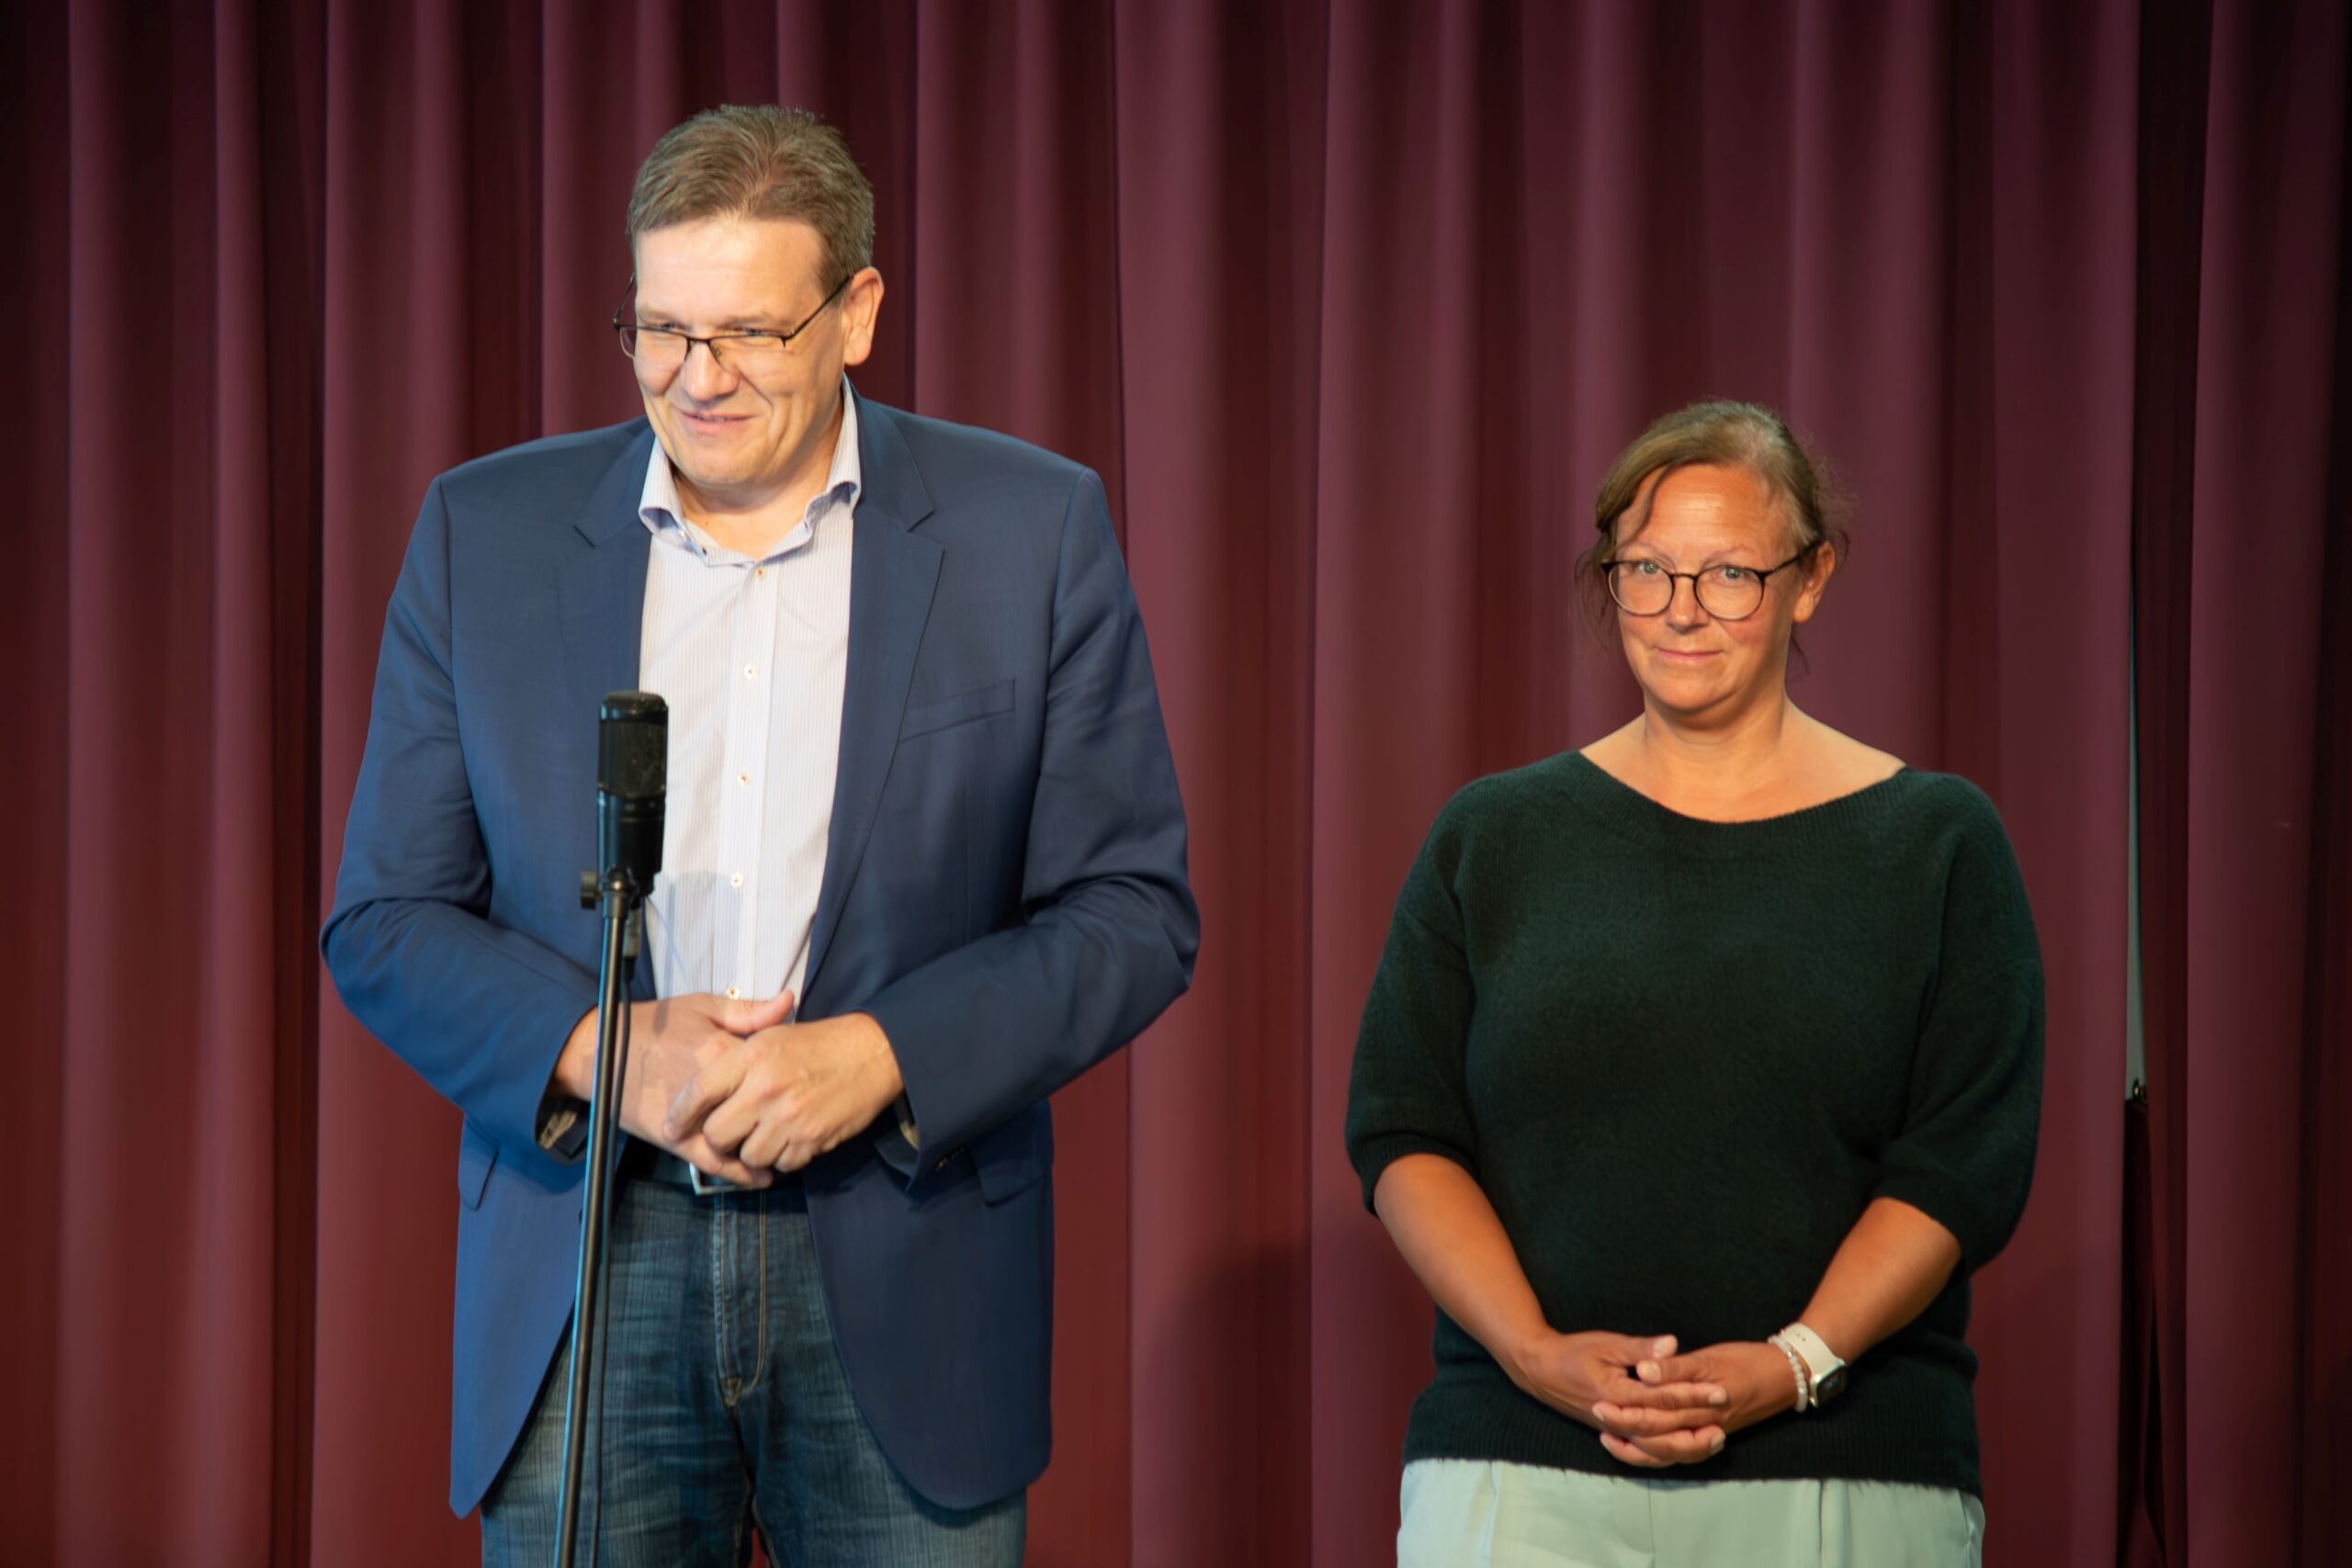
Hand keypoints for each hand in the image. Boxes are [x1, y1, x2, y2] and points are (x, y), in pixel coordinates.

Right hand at [553, 990, 793, 1187]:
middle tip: (811, 1122)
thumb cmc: (656, 1024)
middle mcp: (712, 1091)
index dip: (796, 1078)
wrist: (603, 1051)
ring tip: (792, 1153)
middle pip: (763, 1112)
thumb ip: (749, 1012)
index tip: (817, 1083)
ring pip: (742, 1143)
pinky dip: (740, 1173)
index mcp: (722, 1052)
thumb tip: (788, 1002)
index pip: (774, 1071)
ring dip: (768, 1151)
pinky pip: (713, 1162)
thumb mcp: (703, 1007)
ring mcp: (693, 1119)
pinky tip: (761, 1176)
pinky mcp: (674, 1139)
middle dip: (787, 1119)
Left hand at [663, 1011, 903, 1173]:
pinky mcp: (810, 1140)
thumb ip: (733, 1057)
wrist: (872, 1053)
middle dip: (720, 1137)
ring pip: (748, 1155)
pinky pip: (781, 1165)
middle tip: (731, 1129)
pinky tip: (791, 1136)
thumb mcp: (772, 1033)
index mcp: (752, 1056)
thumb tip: (699, 1084)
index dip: (680, 1114)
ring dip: (754, 1149)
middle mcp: (765, 1089)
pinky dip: (783, 1156)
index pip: (699, 1091)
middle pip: (717, 1134)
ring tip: (767, 1131)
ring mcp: (788, 1118)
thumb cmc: (818, 1043)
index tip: (672, 1128)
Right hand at [1506, 1332, 1729, 1463]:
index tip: (1720, 1390)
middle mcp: (1619, 1419)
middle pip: (1665, 1428)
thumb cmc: (1572, 1352)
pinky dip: (1669, 1449)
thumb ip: (1641, 1349)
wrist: (1540, 1371)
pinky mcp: (1615, 1432)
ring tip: (1716, 1437)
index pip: (1664, 1398)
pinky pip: (1646, 1448)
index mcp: (1618, 1395)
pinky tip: (1687, 1445)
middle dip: (1698, 1419)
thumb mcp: (1606, 1344)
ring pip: (1657, 1446)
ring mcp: (1616, 1430)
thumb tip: (1672, 1345)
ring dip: (1688, 1442)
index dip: (1693, 1394)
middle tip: (1727, 1414)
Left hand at [1593, 1339, 1802, 1466]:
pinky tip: (1640, 1446)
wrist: (1785, 1375)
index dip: (1625, 1412)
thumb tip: (1644, 1371)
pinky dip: (1658, 1453)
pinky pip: (1680, 1452)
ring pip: (1667, 1452)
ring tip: (1609, 1438)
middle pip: (1657, 1437)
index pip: (1655, 1415)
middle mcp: (1702, 1426)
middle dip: (1625, 1429)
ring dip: (1637, 1447)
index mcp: (1700, 1406)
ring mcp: (1707, 1433)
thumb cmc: (1746, 1360)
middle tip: (1597, 1416)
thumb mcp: (1709, 1357)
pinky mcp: (1711, 1433)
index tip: (1599, 1403)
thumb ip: (1675, 1367)